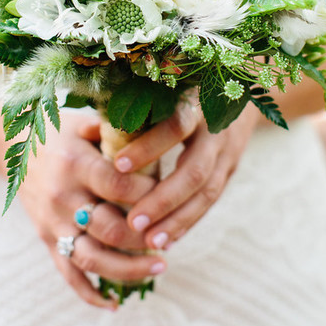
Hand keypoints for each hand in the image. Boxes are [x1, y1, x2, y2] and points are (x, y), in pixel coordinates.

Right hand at [17, 110, 167, 309]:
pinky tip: (114, 304)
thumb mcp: (86, 123)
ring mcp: (54, 223)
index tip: (170, 192)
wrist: (11, 148)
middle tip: (173, 238)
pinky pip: (68, 273)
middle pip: (110, 230)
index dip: (148, 193)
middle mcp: (63, 197)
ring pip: (92, 259)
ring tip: (161, 267)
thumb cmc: (59, 133)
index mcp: (76, 164)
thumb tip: (159, 131)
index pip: (118, 186)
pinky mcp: (48, 240)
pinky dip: (90, 293)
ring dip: (129, 270)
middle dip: (146, 238)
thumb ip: (118, 131)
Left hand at [109, 96, 258, 250]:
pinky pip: (211, 200)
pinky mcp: (230, 168)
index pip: (176, 125)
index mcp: (196, 102)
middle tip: (134, 222)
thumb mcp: (165, 86)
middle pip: (195, 170)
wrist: (238, 84)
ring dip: (178, 220)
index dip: (149, 146)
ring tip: (151, 241)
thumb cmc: (185, 86)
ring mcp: (227, 150)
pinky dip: (189, 221)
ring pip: (207, 192)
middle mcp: (216, 128)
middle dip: (164, 199)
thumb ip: (133, 106)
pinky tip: (168, 239)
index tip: (118, 165)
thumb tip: (87, 129)